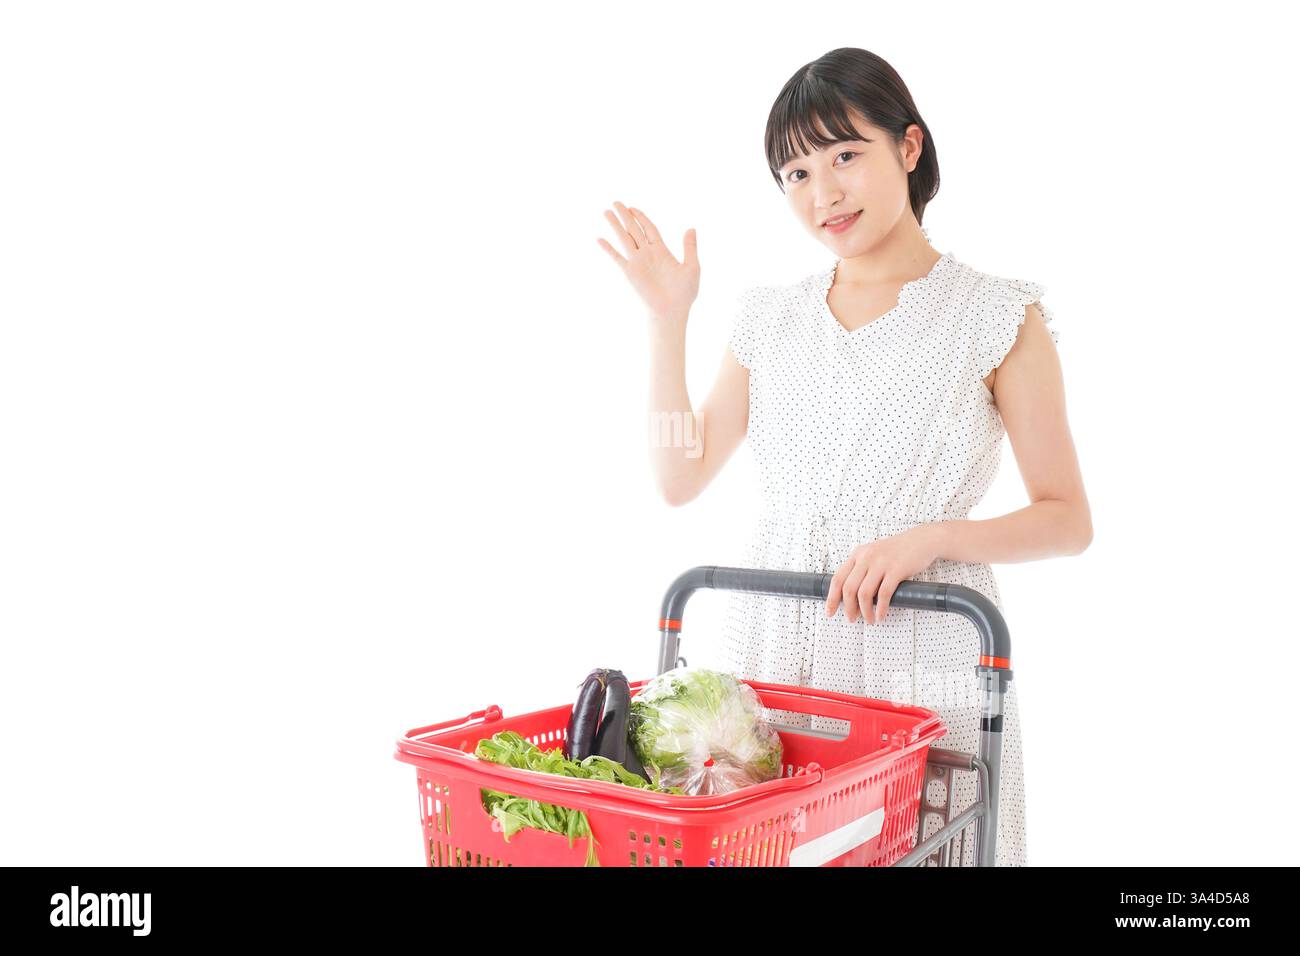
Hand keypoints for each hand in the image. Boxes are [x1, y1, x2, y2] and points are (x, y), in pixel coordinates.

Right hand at [596, 201, 699, 320]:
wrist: (672, 311)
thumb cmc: (684, 293)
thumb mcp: (692, 267)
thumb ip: (690, 248)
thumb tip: (691, 228)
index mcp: (662, 250)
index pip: (649, 228)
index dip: (641, 217)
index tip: (632, 207)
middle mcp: (647, 254)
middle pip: (634, 229)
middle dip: (625, 216)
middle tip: (616, 202)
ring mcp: (637, 262)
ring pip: (624, 238)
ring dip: (615, 225)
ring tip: (606, 212)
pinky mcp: (630, 272)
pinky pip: (617, 258)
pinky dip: (609, 249)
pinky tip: (600, 239)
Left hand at [824, 524, 944, 623]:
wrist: (922, 540)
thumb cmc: (898, 551)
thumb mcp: (874, 555)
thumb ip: (862, 570)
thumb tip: (852, 596)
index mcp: (857, 554)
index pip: (837, 578)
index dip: (831, 598)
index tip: (830, 612)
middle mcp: (866, 557)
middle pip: (848, 588)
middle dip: (848, 608)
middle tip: (852, 619)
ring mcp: (881, 563)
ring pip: (864, 593)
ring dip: (865, 611)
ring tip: (869, 620)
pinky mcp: (897, 569)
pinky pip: (883, 594)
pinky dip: (880, 608)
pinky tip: (881, 615)